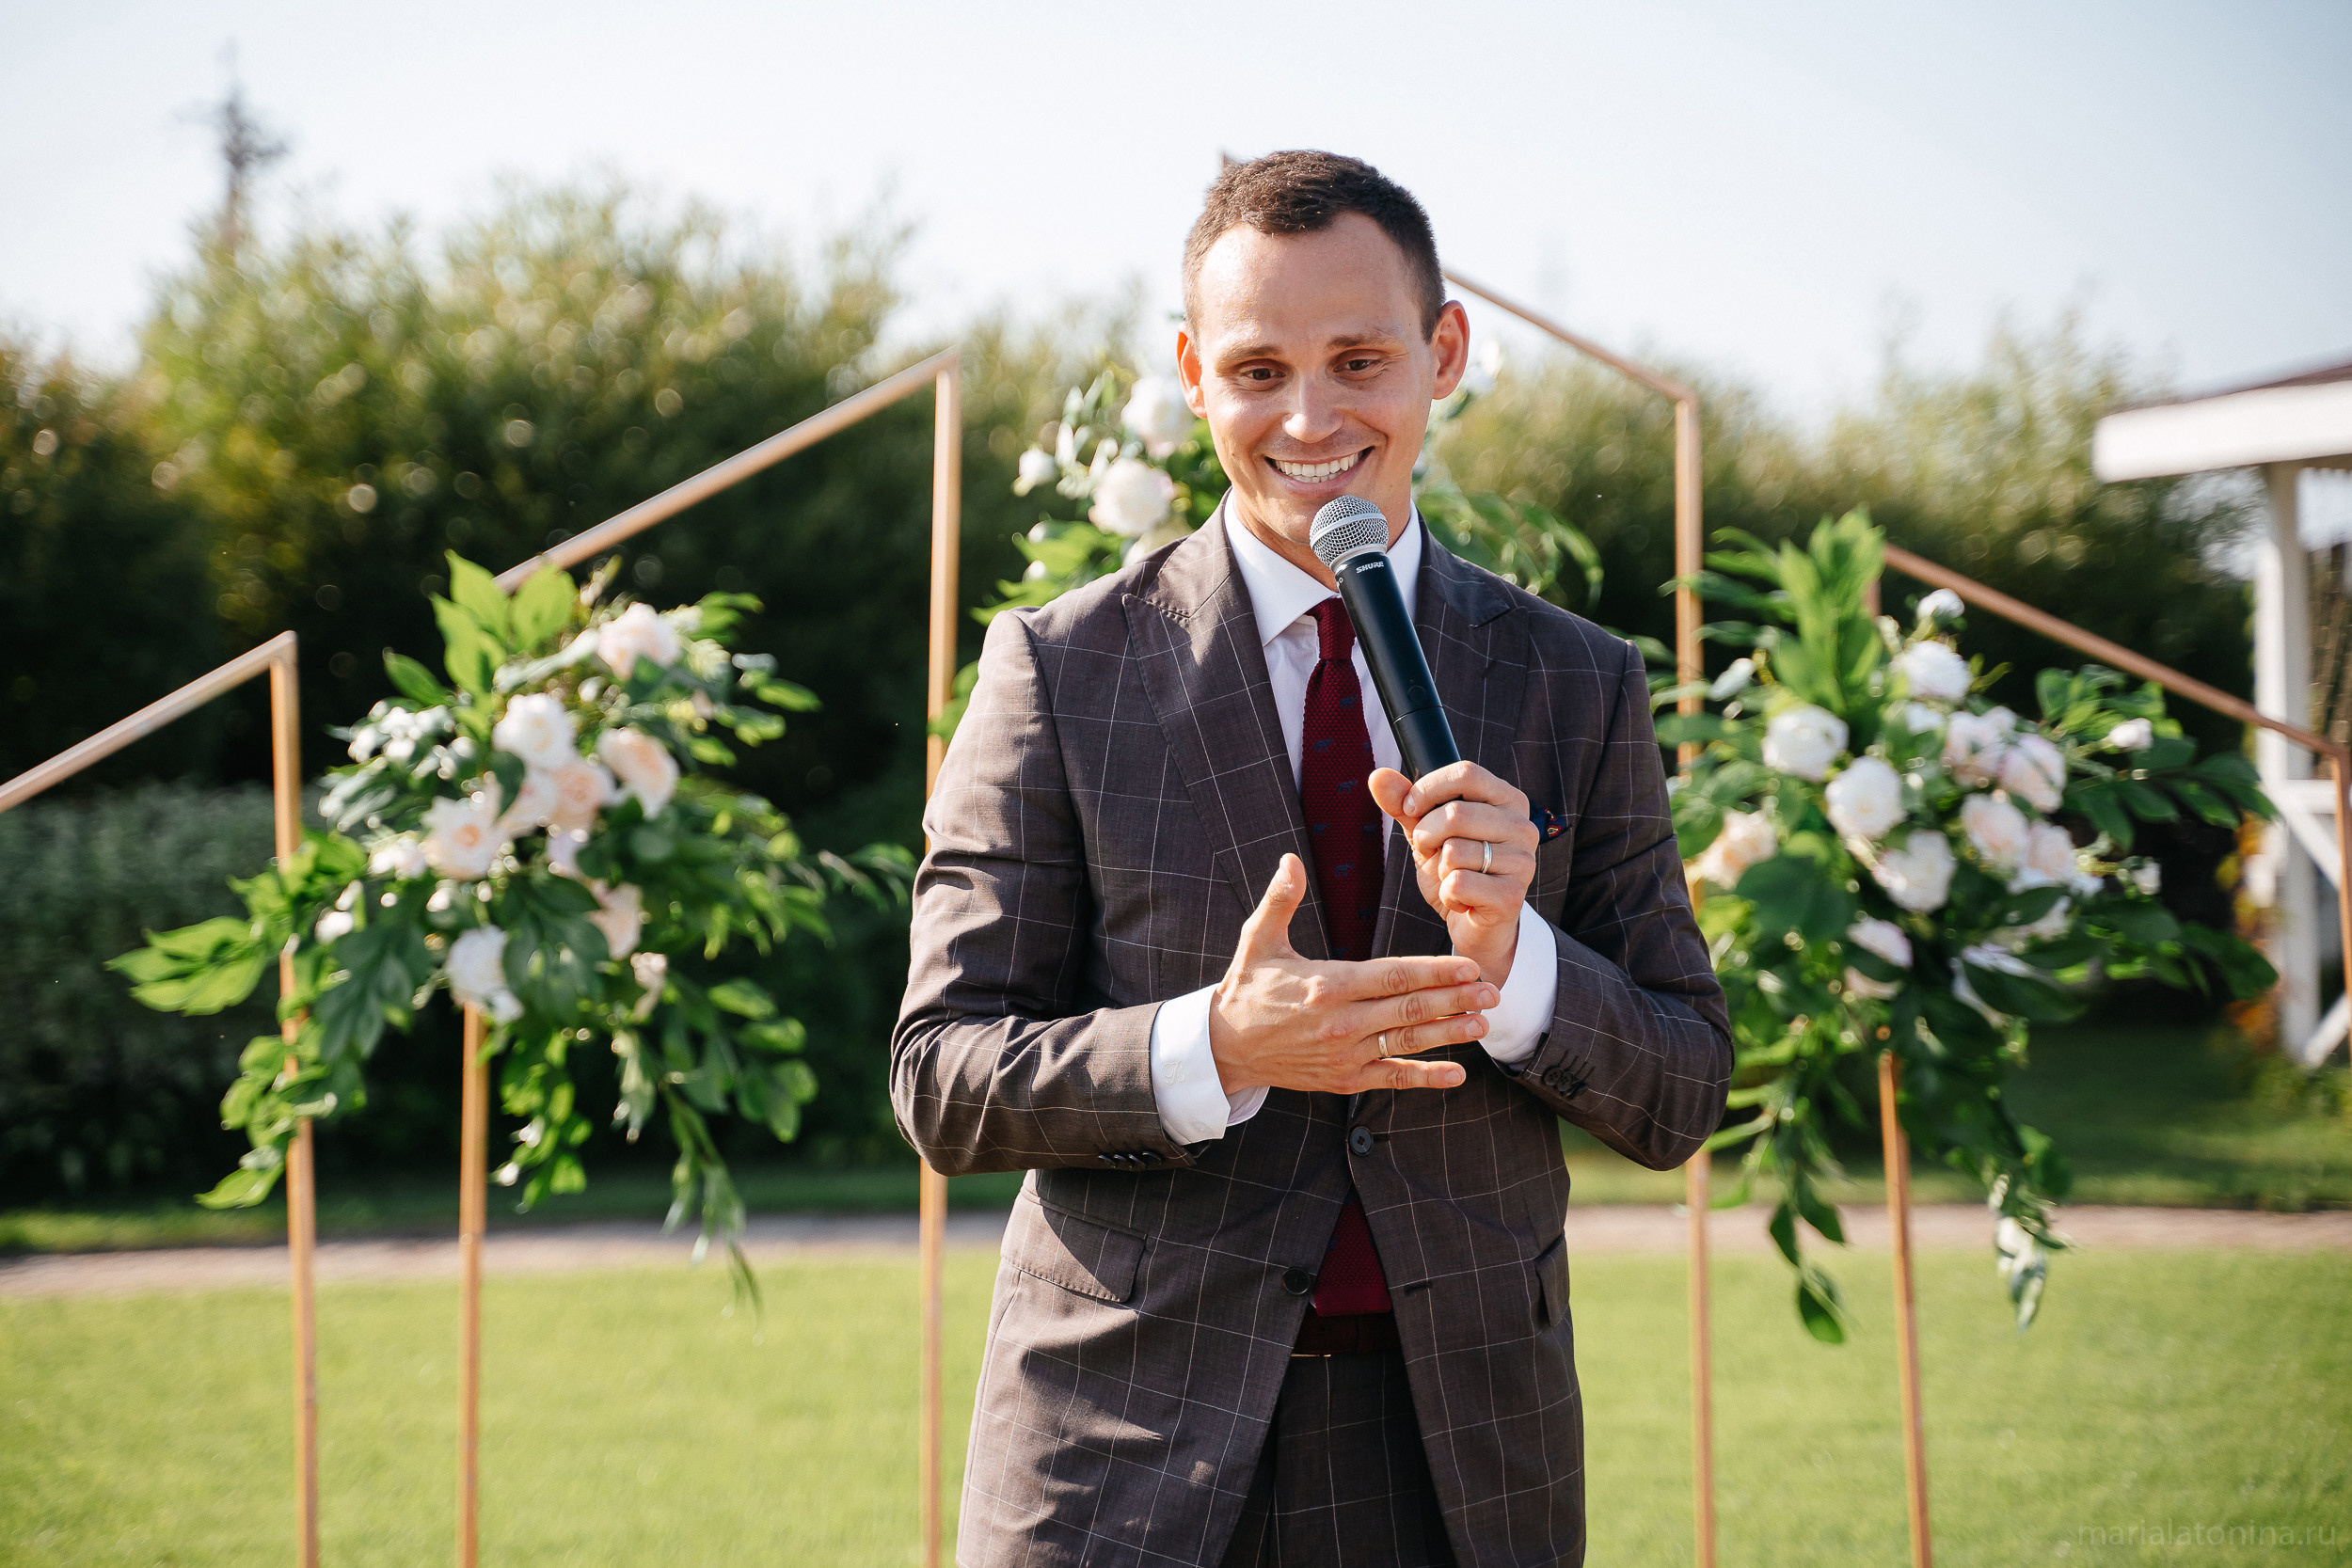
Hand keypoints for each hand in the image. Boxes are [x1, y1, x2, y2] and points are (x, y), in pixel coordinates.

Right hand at [1209, 855, 1496, 1095]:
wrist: (1225, 1047)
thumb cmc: (1247, 987)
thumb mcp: (1257, 940)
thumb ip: (1280, 900)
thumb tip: (1290, 860)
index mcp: (1327, 985)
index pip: (1392, 976)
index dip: (1434, 972)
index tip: (1468, 965)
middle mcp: (1341, 1023)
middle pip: (1409, 1010)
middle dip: (1455, 1000)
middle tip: (1493, 991)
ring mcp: (1346, 1054)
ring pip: (1407, 1043)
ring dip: (1449, 1034)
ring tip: (1484, 1023)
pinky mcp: (1345, 1079)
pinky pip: (1392, 1078)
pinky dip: (1426, 1077)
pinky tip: (1458, 1073)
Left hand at [1369, 763, 1538, 987]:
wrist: (1474, 925)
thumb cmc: (1455, 871)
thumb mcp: (1427, 832)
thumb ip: (1404, 804)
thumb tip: (1378, 775)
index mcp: (1508, 800)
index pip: (1466, 773)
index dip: (1428, 789)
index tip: (1410, 809)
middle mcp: (1523, 826)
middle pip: (1456, 814)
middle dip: (1427, 836)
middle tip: (1431, 853)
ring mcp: (1522, 861)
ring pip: (1454, 851)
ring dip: (1439, 870)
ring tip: (1452, 878)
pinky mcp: (1512, 895)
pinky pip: (1458, 884)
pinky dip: (1447, 895)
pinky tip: (1460, 900)